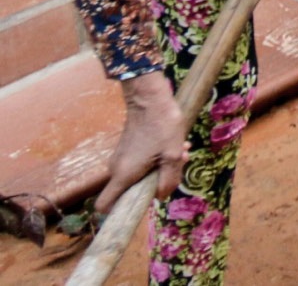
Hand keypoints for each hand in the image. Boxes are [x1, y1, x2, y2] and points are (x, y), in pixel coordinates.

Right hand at [98, 72, 185, 210]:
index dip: (118, 212)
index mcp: (123, 175)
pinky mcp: (127, 149)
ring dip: (160, 167)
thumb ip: (168, 180)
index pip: (104, 205)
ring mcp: (120, 158)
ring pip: (139, 174)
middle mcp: (116, 169)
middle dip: (154, 183)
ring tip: (180, 152)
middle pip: (130, 190)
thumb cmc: (162, 126)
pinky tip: (175, 146)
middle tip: (175, 167)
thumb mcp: (172, 156)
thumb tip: (160, 196)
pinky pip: (140, 162)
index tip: (140, 206)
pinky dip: (156, 158)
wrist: (150, 98)